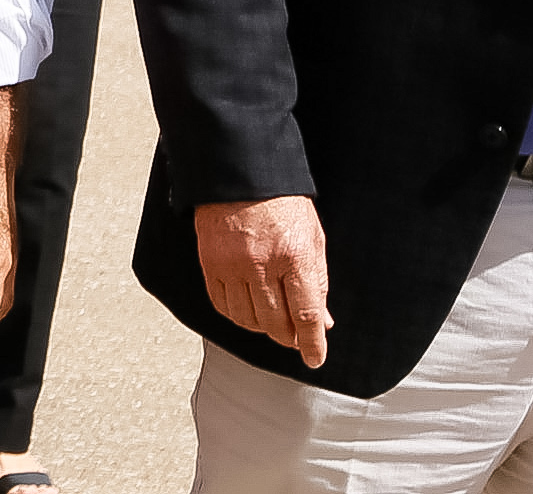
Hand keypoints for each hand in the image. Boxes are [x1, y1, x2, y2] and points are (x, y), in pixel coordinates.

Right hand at [196, 195, 333, 367]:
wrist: (241, 175)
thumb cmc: (282, 203)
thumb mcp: (313, 239)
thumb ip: (318, 281)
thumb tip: (322, 321)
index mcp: (295, 256)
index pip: (306, 314)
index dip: (313, 343)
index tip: (315, 358)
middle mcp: (262, 264)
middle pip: (276, 323)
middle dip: (289, 337)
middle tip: (296, 337)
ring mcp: (232, 265)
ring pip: (248, 319)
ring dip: (263, 327)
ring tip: (272, 321)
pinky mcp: (211, 263)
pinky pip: (222, 305)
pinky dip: (237, 315)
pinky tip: (247, 309)